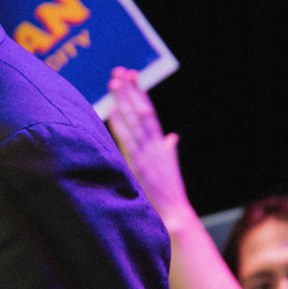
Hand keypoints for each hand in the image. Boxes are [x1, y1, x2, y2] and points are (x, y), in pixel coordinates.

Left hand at [106, 69, 192, 227]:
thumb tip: (172, 136)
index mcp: (163, 145)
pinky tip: (111, 112)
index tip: (132, 76)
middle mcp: (155, 146)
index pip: (150, 112)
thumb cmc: (171, 196)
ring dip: (123, 101)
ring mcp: (147, 155)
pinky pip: (128, 141)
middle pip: (142, 111)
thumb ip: (170, 150)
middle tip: (120, 71)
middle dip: (131, 90)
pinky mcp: (139, 167)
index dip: (141, 93)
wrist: (176, 217)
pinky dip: (120, 125)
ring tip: (113, 82)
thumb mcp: (171, 167)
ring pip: (135, 122)